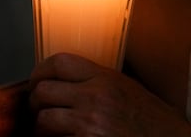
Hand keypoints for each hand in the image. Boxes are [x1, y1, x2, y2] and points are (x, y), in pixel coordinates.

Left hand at [29, 53, 190, 135]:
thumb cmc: (157, 123)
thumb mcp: (129, 89)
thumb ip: (100, 82)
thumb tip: (68, 82)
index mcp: (106, 79)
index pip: (59, 62)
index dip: (39, 71)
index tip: (35, 82)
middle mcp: (95, 97)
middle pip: (44, 90)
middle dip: (34, 103)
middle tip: (36, 111)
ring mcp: (91, 124)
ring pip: (44, 120)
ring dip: (40, 128)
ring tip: (45, 133)